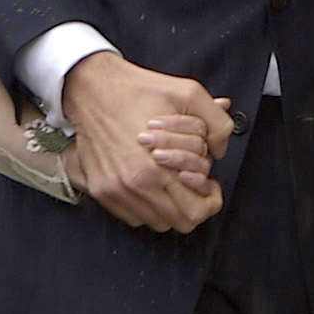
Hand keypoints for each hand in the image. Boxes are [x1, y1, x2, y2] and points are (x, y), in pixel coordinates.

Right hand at [61, 51, 234, 233]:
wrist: (92, 90)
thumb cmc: (138, 91)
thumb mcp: (188, 94)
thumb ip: (216, 124)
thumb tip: (220, 150)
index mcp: (156, 167)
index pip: (196, 211)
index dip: (210, 200)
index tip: (209, 184)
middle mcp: (134, 185)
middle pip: (179, 223)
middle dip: (194, 205)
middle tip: (194, 185)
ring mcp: (114, 191)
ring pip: (155, 223)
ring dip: (170, 207)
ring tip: (171, 182)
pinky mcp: (100, 190)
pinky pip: (131, 216)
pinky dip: (146, 206)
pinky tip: (150, 184)